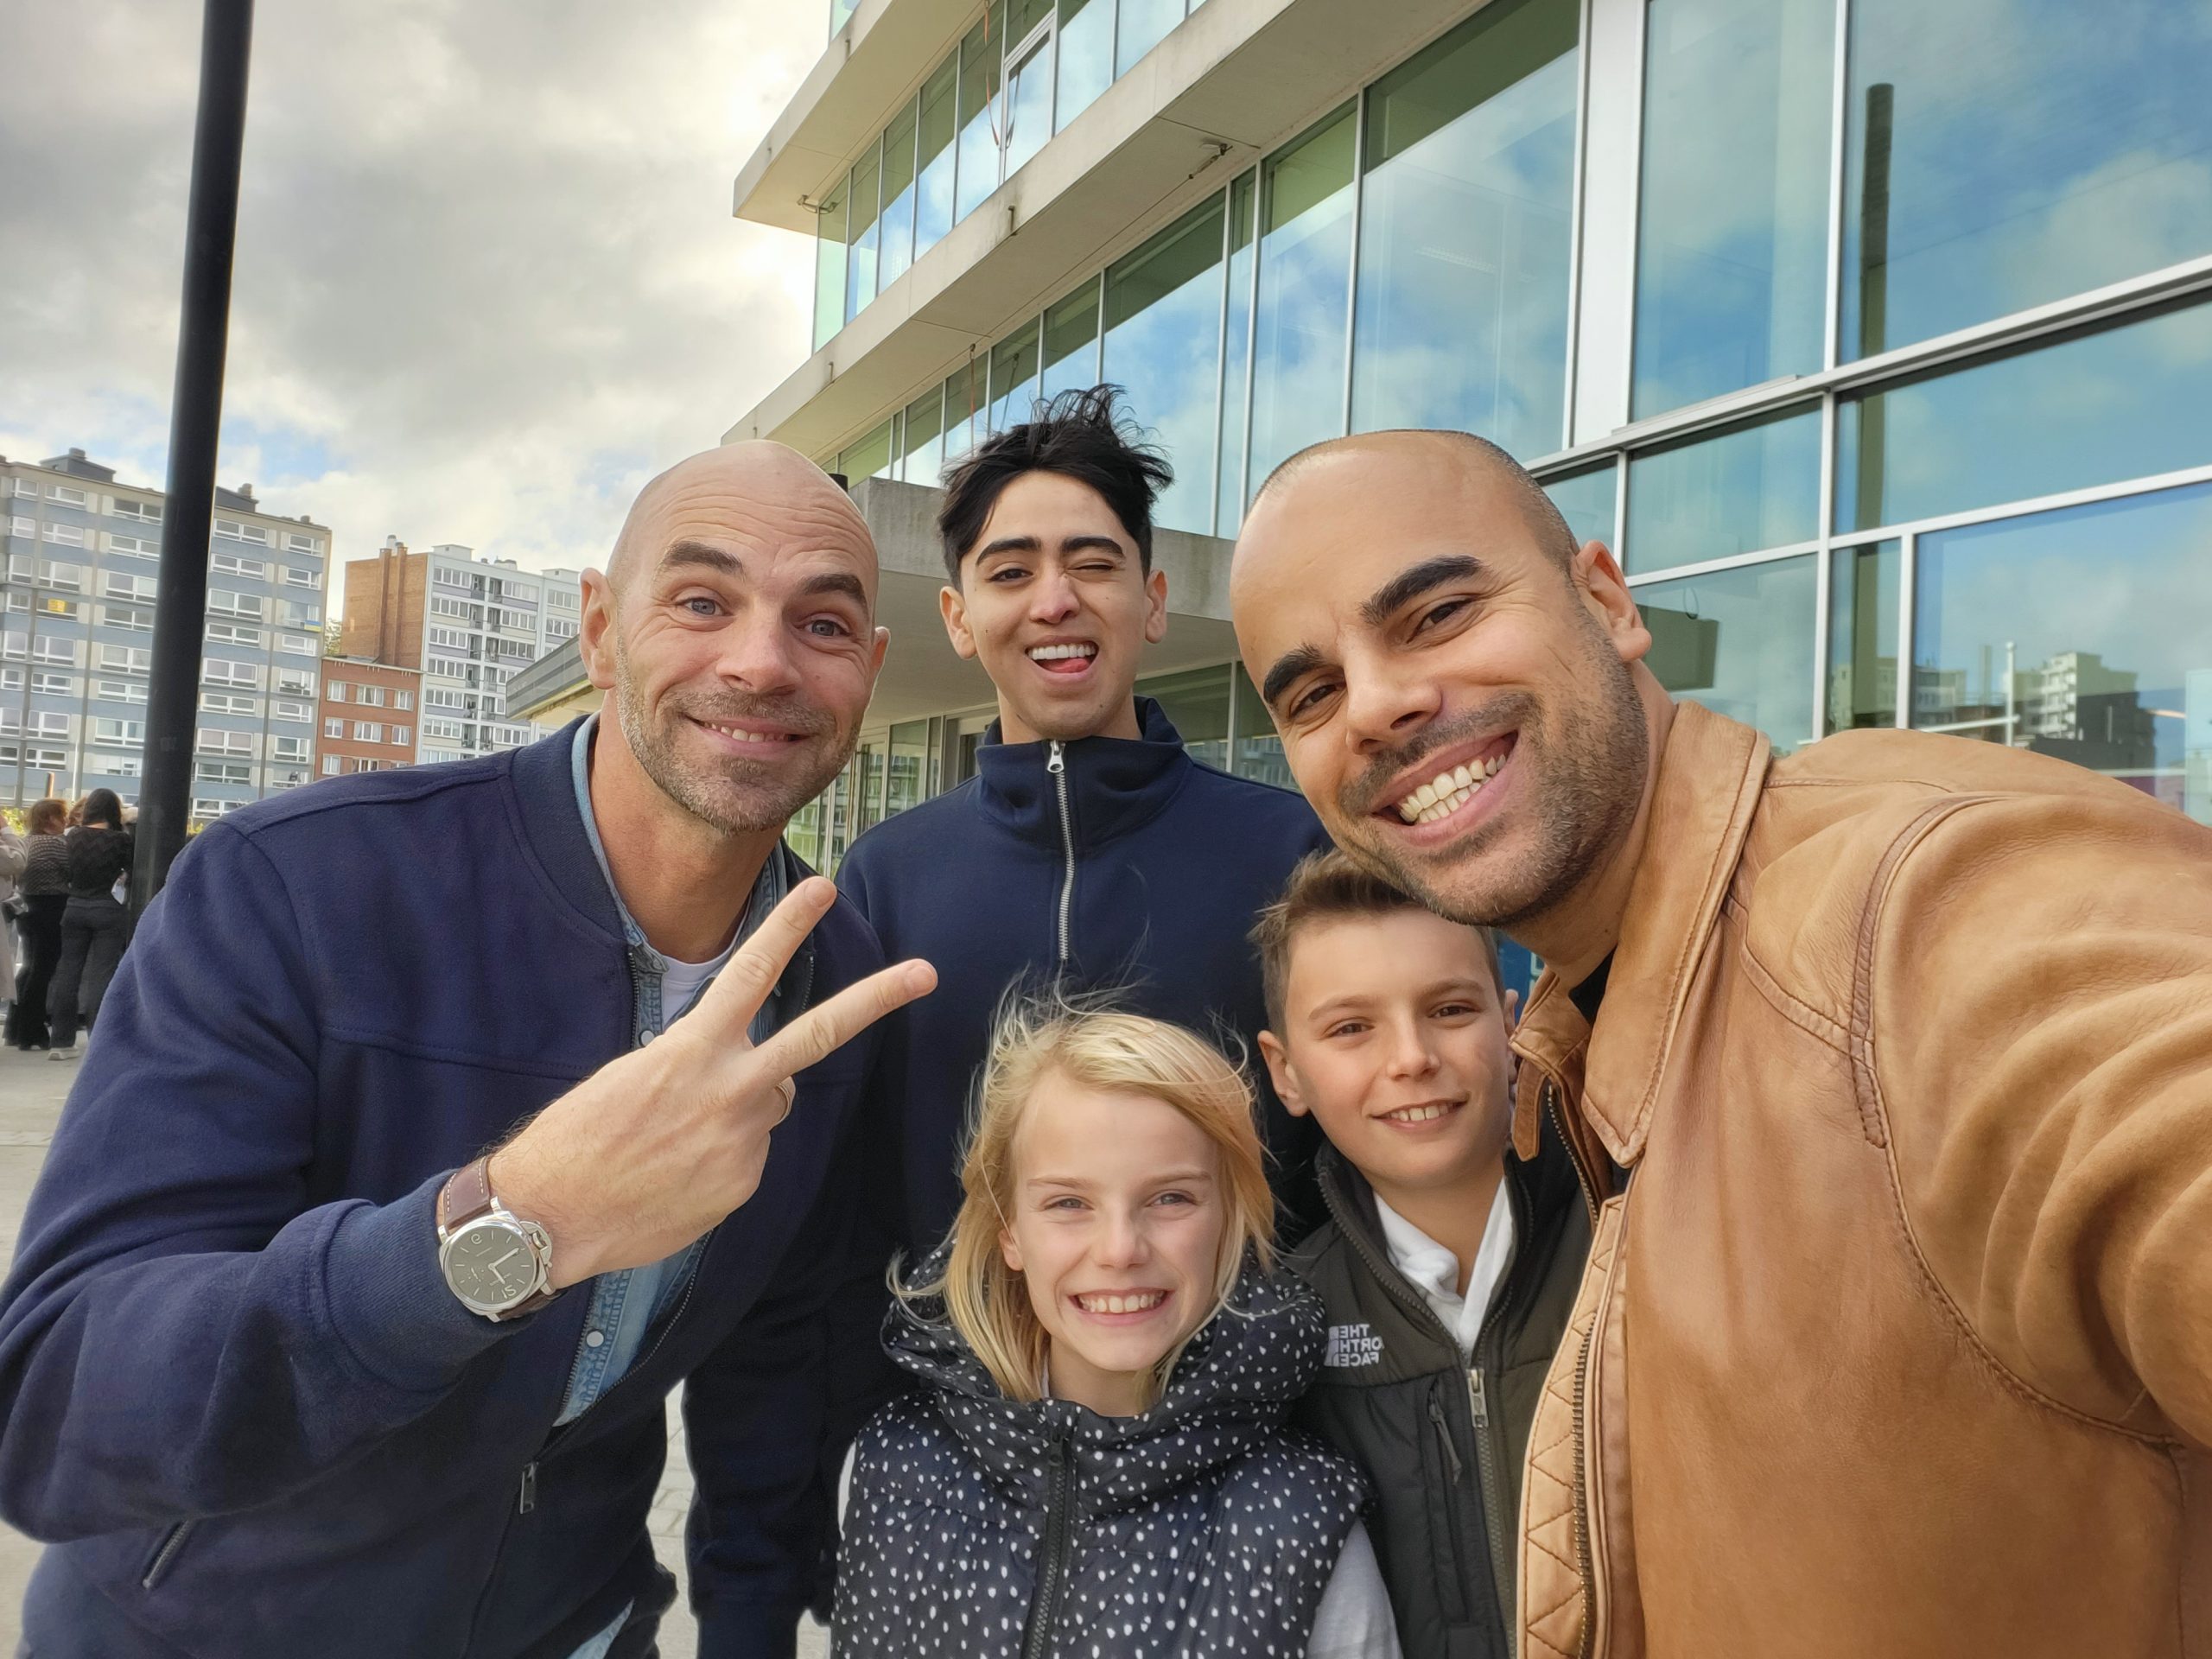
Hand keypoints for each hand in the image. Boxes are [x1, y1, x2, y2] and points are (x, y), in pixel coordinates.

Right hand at [488, 878, 934, 1287]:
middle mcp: (731, 1088)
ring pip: (771, 1102)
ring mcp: (745, 1138)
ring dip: (741, 1108)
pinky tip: (677, 1173)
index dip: (788, 927)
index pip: (750, 972)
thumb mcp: (633, 1076)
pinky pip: (749, 1153)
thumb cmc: (579, 1139)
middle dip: (877, 998)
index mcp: (693, 1049)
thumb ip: (699, 1063)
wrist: (552, 1218)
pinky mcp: (745, 1182)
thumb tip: (742, 1075)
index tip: (821, 889)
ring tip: (677, 1136)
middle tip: (926, 972)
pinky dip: (723, 1157)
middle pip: (818, 1033)